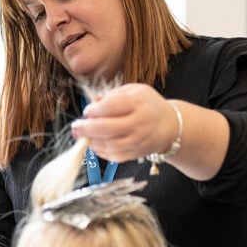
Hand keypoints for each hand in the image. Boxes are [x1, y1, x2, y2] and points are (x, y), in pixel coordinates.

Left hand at [73, 83, 229, 180]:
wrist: (170, 125)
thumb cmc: (148, 105)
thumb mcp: (134, 91)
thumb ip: (113, 95)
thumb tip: (94, 103)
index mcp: (138, 102)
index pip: (111, 107)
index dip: (94, 110)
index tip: (87, 111)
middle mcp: (139, 123)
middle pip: (108, 128)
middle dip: (87, 128)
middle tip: (76, 127)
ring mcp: (139, 140)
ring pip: (110, 145)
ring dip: (92, 142)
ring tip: (83, 136)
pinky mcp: (137, 153)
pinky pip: (115, 156)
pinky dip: (101, 152)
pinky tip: (95, 144)